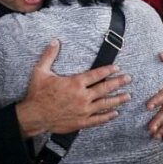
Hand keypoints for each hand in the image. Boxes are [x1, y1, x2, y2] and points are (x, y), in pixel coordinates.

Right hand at [16, 39, 131, 137]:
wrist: (34, 116)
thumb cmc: (37, 93)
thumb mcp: (40, 71)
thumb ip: (49, 55)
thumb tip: (54, 41)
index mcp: (75, 83)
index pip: (96, 75)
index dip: (108, 70)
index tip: (117, 68)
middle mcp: (82, 96)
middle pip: (105, 88)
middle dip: (118, 83)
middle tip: (128, 79)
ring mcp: (83, 111)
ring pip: (105, 104)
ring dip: (117, 99)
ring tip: (128, 96)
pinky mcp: (81, 122)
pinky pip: (98, 119)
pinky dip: (107, 116)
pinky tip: (115, 114)